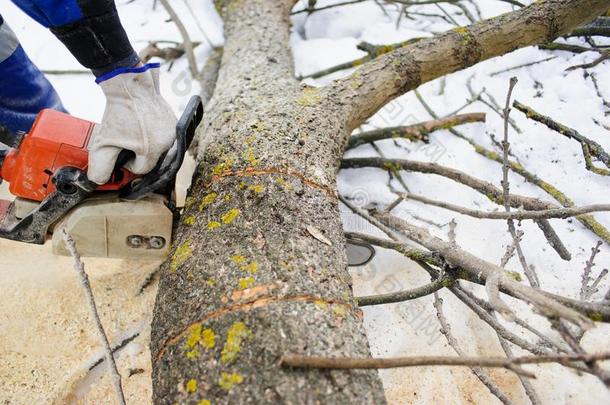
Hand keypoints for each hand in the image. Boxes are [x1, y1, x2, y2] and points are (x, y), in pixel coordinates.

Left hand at [87, 65, 176, 184]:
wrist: (130, 86)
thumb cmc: (118, 113)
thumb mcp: (103, 144)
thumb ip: (100, 167)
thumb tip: (99, 181)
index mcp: (153, 151)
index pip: (142, 170)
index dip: (128, 163)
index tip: (121, 150)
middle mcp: (168, 144)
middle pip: (153, 161)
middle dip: (138, 155)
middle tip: (126, 141)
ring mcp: (173, 132)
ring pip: (160, 150)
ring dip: (147, 146)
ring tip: (134, 133)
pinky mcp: (175, 122)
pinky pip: (165, 137)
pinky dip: (154, 135)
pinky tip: (142, 125)